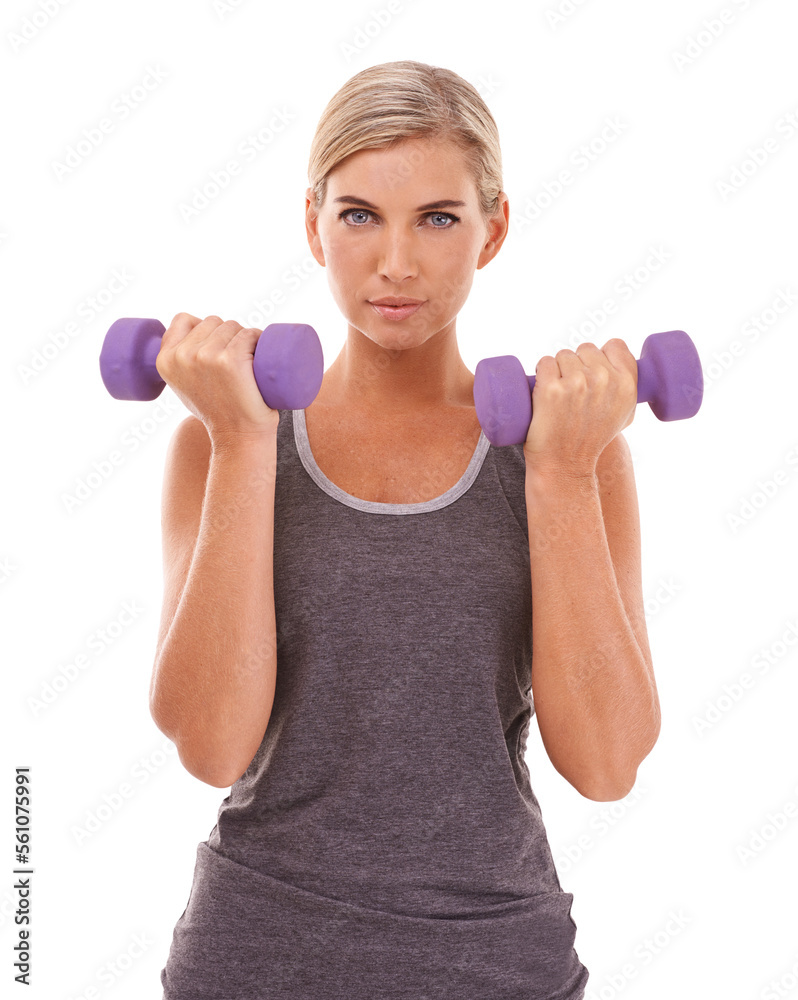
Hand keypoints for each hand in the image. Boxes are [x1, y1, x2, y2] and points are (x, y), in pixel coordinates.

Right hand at [155, 313, 278, 441]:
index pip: (183, 319)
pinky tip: (259, 356)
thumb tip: (191, 326)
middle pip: (213, 321)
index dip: (203, 329)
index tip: (215, 348)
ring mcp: (206, 356)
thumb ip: (179, 359)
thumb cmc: (215, 410)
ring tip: (246, 365)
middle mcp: (182, 355)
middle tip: (235, 364)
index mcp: (164, 359)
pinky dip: (259, 340)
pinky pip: (250, 334)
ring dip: (245, 339)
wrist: (237, 436)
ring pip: (233, 326)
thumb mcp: (182, 384)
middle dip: (227, 335)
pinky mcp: (231, 359)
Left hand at [523, 339, 637, 478]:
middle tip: (573, 392)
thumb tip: (615, 357)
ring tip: (559, 396)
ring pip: (562, 355)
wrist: (566, 464)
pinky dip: (540, 374)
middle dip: (577, 365)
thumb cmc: (592, 438)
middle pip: (585, 349)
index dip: (601, 356)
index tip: (593, 371)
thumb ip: (627, 384)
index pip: (615, 345)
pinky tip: (545, 392)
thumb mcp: (624, 413)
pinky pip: (543, 363)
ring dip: (557, 370)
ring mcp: (576, 383)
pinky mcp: (550, 389)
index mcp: (626, 384)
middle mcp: (604, 380)